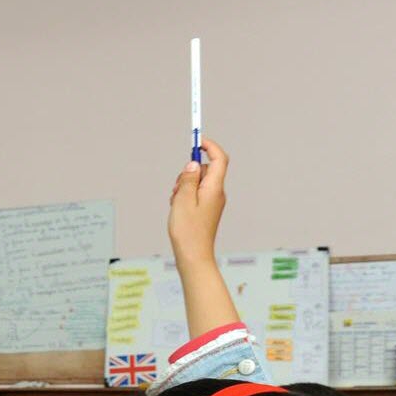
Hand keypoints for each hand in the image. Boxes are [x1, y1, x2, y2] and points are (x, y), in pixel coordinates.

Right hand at [168, 138, 228, 264]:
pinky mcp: (207, 209)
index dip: (210, 147)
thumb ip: (188, 179)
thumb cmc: (188, 231)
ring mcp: (213, 202)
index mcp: (214, 188)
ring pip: (198, 182)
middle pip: (205, 170)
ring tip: (176, 203)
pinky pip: (197, 194)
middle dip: (189, 172)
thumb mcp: (182, 200)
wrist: (194, 255)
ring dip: (185, 186)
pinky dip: (186, 196)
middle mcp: (217, 193)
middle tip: (177, 187)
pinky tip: (178, 209)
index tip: (198, 140)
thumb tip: (194, 163)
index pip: (219, 159)